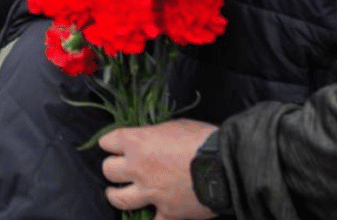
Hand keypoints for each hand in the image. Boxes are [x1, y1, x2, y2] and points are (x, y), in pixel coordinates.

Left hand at [99, 119, 217, 219]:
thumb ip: (156, 135)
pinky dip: (151, 218)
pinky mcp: (168, 212)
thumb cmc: (204, 139)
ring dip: (116, 195)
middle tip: (119, 168)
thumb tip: (150, 139)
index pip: (108, 142)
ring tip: (116, 194)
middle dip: (113, 168)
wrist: (228, 166)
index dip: (110, 143)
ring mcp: (151, 193)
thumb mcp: (176, 126)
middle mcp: (138, 168)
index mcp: (138, 142)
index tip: (114, 145)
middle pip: (109, 171)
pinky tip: (151, 215)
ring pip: (119, 199)